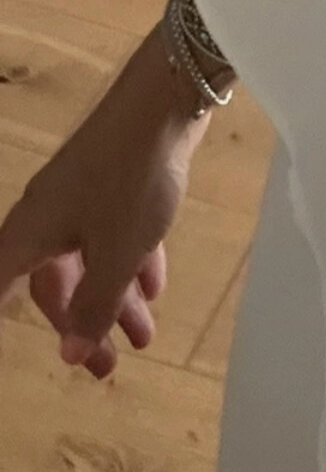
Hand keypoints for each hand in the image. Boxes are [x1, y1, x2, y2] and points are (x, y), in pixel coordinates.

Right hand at [0, 26, 212, 378]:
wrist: (163, 102)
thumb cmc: (130, 180)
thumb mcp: (116, 254)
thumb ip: (94, 306)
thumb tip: (69, 354)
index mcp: (27, 238)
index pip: (1, 292)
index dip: (2, 319)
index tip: (8, 342)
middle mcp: (44, 219)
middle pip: (53, 285)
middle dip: (81, 328)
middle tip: (108, 369)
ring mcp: (79, 199)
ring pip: (90, 260)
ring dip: (115, 299)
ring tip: (145, 338)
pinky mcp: (112, 184)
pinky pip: (113, 235)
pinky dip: (131, 261)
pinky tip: (154, 286)